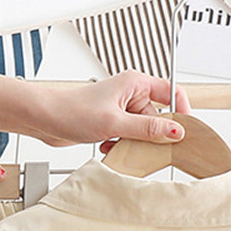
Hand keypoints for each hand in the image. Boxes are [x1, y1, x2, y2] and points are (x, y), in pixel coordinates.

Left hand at [40, 71, 191, 149]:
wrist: (45, 119)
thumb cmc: (71, 110)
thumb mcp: (115, 123)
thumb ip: (147, 128)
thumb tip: (175, 131)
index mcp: (135, 83)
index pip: (171, 93)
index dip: (182, 111)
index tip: (185, 131)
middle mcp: (130, 94)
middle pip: (157, 116)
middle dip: (151, 135)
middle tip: (145, 147)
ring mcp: (120, 109)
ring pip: (142, 130)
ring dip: (133, 142)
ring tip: (118, 145)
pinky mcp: (112, 122)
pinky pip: (128, 136)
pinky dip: (122, 145)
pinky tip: (109, 147)